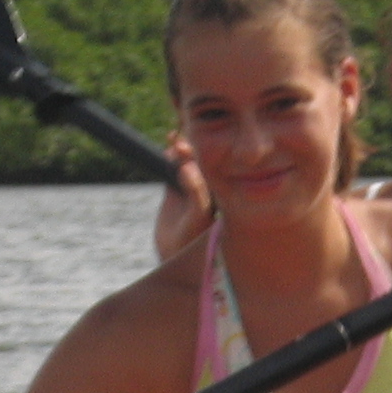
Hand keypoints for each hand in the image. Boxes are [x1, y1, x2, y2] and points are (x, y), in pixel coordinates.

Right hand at [151, 135, 213, 260]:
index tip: (197, 147)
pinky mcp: (175, 189)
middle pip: (203, 161)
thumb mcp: (198, 217)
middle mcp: (208, 188)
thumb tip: (188, 166)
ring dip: (182, 150)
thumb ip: (196, 193)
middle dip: (193, 149)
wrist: (172, 253)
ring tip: (174, 139)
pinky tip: (169, 144)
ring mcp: (191, 187)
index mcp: (221, 192)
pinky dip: (170, 156)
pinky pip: (173, 168)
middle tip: (181, 143)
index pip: (217, 168)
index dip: (208, 155)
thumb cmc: (192, 239)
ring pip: (188, 162)